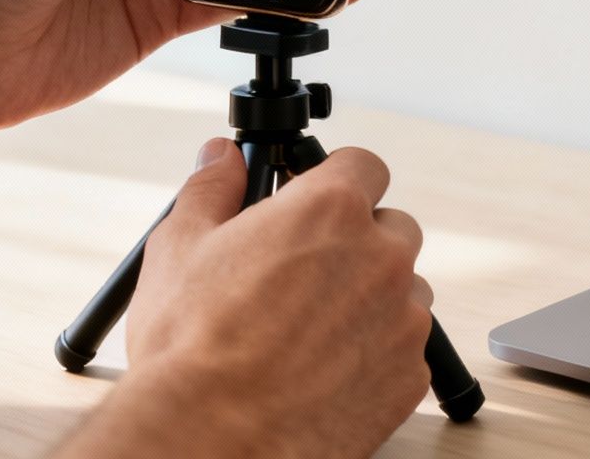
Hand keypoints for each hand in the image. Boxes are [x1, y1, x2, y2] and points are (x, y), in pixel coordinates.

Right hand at [84, 141, 433, 457]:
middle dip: (357, 242)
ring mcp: (403, 321)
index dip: (337, 179)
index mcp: (329, 212)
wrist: (212, 438)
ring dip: (371, 300)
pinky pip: (404, 350)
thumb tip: (222, 159)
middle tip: (306, 273)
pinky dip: (374, 354)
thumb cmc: (193, 347)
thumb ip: (212, 189)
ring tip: (310, 331)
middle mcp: (380, 258)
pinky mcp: (409, 377)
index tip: (317, 198)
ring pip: (403, 291)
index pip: (364, 165)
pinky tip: (325, 370)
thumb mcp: (180, 247)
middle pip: (391, 228)